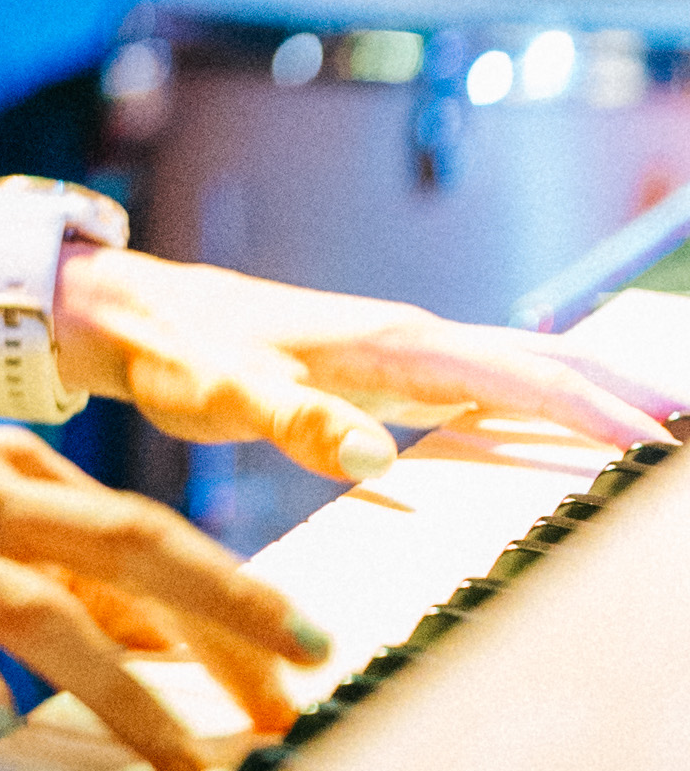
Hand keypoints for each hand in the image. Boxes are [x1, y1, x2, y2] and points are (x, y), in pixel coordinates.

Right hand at [0, 421, 327, 770]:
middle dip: (231, 612)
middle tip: (308, 673)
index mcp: (12, 471)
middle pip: (134, 547)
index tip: (305, 657)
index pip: (152, 535)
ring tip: (185, 760)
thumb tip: (167, 640)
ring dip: (126, 692)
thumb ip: (54, 572)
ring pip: (51, 611)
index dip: (236, 599)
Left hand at [55, 248, 674, 485]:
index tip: (653, 442)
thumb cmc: (177, 354)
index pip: (514, 374)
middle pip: (533, 363)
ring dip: (583, 391)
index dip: (587, 408)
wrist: (135, 314)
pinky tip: (553, 421)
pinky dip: (533, 396)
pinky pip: (480, 379)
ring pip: (513, 366)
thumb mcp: (228, 396)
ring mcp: (397, 347)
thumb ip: (296, 422)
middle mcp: (405, 336)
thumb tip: (378, 456)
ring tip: (651, 427)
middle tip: (683, 431)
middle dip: (613, 392)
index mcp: (388, 343)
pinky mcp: (381, 364)